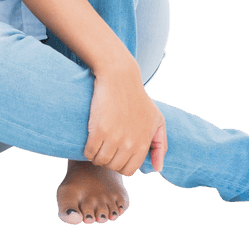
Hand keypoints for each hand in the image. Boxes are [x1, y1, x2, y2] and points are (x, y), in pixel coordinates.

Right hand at [84, 60, 167, 175]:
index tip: (115, 155)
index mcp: (143, 143)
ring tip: (96, 147)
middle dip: (108, 161)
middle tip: (104, 150)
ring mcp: (114, 138)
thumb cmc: (138, 98)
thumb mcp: (157, 120)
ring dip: (96, 157)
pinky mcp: (99, 130)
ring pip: (100, 161)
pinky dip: (87, 151)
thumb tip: (158, 168)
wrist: (120, 78)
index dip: (120, 165)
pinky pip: (89, 152)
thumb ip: (161, 145)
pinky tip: (89, 143)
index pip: (129, 170)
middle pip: (113, 166)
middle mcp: (129, 144)